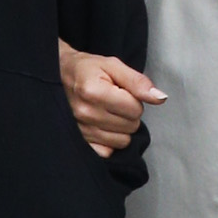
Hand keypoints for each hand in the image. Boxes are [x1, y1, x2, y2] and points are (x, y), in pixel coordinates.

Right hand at [59, 39, 165, 154]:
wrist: (56, 75)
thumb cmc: (87, 69)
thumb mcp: (113, 66)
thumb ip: (138, 82)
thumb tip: (160, 98)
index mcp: (94, 92)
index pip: (135, 109)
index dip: (134, 99)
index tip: (120, 91)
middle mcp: (85, 113)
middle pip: (131, 126)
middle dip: (128, 114)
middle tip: (114, 101)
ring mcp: (80, 130)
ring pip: (122, 141)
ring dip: (121, 128)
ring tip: (107, 112)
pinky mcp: (79, 142)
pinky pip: (108, 152)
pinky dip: (109, 141)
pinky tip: (102, 126)